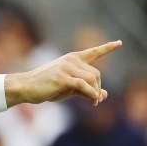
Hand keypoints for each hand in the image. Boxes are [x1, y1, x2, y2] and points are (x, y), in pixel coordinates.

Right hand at [4, 41, 121, 107]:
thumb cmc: (46, 87)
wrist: (26, 87)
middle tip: (97, 100)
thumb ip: (86, 89)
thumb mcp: (69, 88)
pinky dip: (91, 93)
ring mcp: (67, 68)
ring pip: (92, 79)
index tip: (119, 43)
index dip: (107, 48)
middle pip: (96, 73)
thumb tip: (104, 95)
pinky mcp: (63, 78)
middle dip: (99, 88)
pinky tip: (93, 100)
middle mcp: (71, 60)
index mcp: (73, 59)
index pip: (93, 52)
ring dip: (96, 92)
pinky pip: (83, 85)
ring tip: (94, 102)